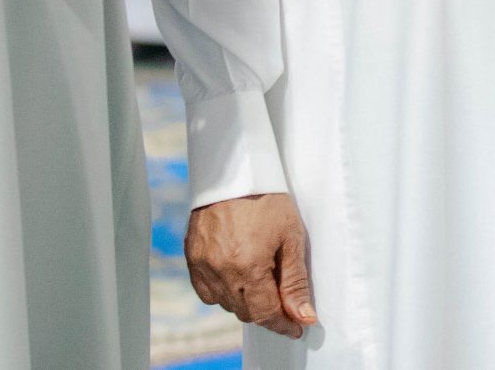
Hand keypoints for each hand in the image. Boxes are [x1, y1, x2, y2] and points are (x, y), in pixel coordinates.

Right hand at [186, 194, 317, 339]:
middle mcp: (221, 271)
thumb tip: (303, 314)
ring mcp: (203, 265)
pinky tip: (237, 277)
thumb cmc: (266, 197)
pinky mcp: (192, 257)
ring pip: (226, 304)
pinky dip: (223, 292)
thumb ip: (295, 281)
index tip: (296, 325)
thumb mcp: (290, 237)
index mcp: (248, 266)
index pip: (265, 313)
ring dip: (245, 302)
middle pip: (246, 312)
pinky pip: (207, 292)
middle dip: (267, 312)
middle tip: (283, 301)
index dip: (283, 323)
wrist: (234, 170)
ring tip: (262, 282)